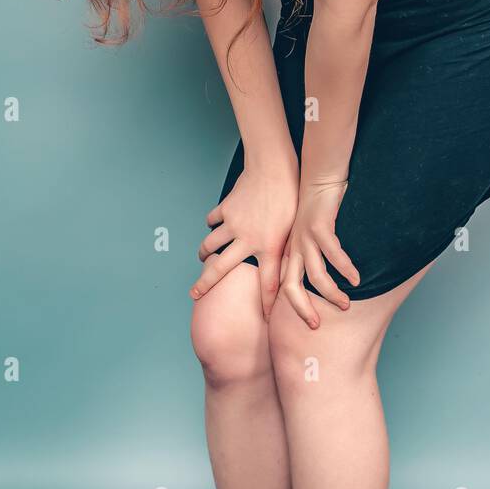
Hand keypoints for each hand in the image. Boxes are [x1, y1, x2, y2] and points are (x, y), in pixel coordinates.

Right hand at [191, 157, 298, 320]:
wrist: (274, 168)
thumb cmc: (291, 196)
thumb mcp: (295, 228)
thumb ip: (287, 250)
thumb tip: (288, 269)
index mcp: (269, 247)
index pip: (268, 284)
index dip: (267, 304)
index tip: (264, 320)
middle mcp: (247, 239)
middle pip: (221, 269)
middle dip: (206, 284)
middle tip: (194, 295)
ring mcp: (233, 224)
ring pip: (210, 243)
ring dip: (204, 251)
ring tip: (202, 257)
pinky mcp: (226, 208)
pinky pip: (213, 219)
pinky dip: (212, 223)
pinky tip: (213, 224)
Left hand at [279, 179, 360, 327]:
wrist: (319, 178)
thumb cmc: (318, 211)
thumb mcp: (308, 237)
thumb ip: (313, 258)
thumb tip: (325, 284)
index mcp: (290, 253)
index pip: (281, 286)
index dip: (282, 308)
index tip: (287, 325)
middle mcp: (294, 248)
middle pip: (290, 287)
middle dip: (301, 309)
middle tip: (315, 325)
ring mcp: (305, 237)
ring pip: (315, 275)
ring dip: (330, 293)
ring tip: (345, 304)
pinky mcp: (319, 226)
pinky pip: (333, 254)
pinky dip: (345, 269)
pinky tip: (356, 279)